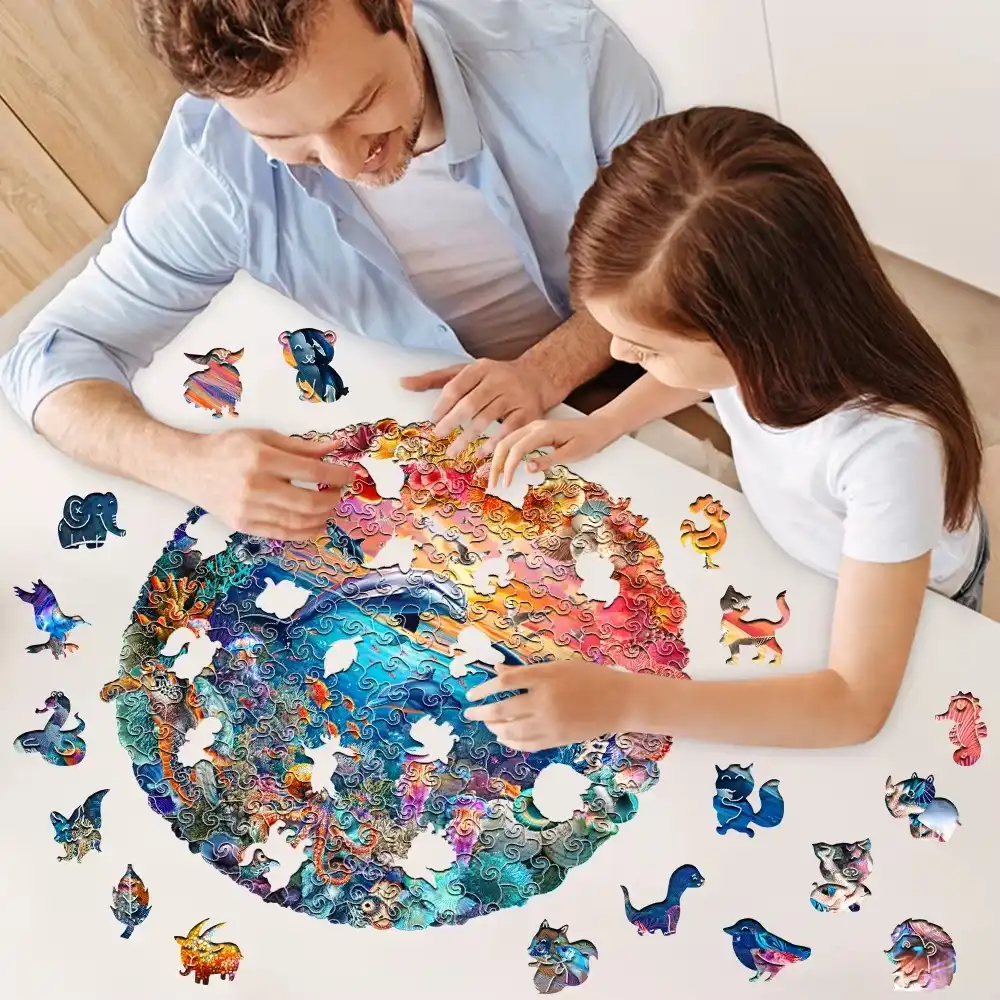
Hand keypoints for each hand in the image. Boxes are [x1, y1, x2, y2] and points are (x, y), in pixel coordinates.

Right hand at [183, 428, 354, 539]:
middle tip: (340, 492)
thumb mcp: (265, 437)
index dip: (337, 475)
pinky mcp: (243, 526)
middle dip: (333, 499)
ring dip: (322, 517)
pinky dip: (305, 532)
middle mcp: (255, 486)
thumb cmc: (228, 448)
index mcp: (262, 458)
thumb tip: (336, 447)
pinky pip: (282, 534)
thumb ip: (302, 445)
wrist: (190, 468)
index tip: (349, 475)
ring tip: (330, 507)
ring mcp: (248, 510)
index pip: (311, 471)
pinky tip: (316, 524)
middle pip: (308, 501)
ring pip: (298, 522)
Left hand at [400, 357, 549, 456]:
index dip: (442, 405)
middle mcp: (498, 379)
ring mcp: (514, 395)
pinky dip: (493, 443)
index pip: (456, 386)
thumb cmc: (492, 378)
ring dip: (468, 437)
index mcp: (480, 368)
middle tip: (437, 437)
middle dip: (452, 423)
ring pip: (487, 418)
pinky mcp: (528, 412)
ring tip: (453, 451)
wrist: (537, 377)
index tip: (432, 421)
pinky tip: (480, 453)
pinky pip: (508, 430)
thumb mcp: (466, 372)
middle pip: (470, 403)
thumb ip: (435, 379)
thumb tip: (402, 383)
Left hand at [464, 660, 636, 751]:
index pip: (504, 682)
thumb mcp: (559, 667)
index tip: (471, 694)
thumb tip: (498, 671)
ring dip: (494, 728)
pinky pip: (526, 744)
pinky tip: (505, 737)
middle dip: (481, 712)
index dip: (484, 688)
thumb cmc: (590, 677)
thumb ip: (528, 671)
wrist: (619, 701)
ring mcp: (550, 723)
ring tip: (489, 724)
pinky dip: (511, 742)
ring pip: (511, 730)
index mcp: (545, 677)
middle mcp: (544, 701)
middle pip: (502, 709)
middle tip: (470, 713)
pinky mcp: (557, 740)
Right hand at [488, 415, 617, 488]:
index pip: (517, 449)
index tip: (505, 485)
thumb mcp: (572, 454)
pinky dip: (505, 454)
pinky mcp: (534, 432)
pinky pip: (514, 441)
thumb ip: (548, 460)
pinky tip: (503, 466)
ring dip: (498, 459)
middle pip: (505, 443)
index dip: (508, 467)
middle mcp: (534, 426)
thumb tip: (527, 468)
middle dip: (496, 464)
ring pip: (507, 441)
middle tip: (492, 485)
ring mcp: (533, 427)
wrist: (599, 427)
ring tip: (494, 478)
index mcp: (543, 431)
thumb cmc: (588, 440)